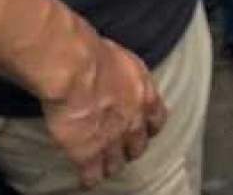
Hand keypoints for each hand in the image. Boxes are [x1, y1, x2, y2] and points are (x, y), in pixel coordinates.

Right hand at [40, 25, 167, 186]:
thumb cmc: (92, 52)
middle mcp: (132, 120)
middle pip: (138, 145)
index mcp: (143, 94)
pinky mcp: (88, 153)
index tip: (146, 128)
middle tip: (121, 148)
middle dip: (130, 148)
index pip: (156, 118)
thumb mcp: (118, 56)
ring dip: (110, 165)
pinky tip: (85, 180)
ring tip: (102, 166)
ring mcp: (111, 140)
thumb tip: (112, 74)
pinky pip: (92, 175)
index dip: (150, 126)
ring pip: (116, 163)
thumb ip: (121, 73)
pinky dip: (89, 178)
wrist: (75, 69)